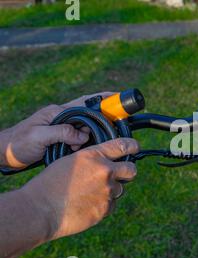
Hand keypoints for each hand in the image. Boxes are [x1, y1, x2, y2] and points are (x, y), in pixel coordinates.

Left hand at [0, 92, 115, 168]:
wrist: (4, 154)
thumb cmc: (18, 143)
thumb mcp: (38, 137)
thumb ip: (61, 132)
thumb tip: (83, 135)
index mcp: (58, 111)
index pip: (85, 102)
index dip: (103, 99)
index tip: (119, 98)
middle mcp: (63, 117)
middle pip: (90, 115)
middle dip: (104, 120)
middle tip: (116, 129)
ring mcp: (63, 128)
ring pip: (87, 129)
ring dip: (93, 137)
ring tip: (91, 146)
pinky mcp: (62, 138)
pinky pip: (81, 139)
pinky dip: (86, 145)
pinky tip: (83, 152)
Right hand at [20, 138, 138, 239]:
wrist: (40, 209)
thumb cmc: (49, 184)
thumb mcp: (69, 161)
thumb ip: (92, 160)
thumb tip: (107, 163)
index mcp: (94, 156)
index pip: (122, 145)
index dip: (132, 145)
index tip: (135, 147)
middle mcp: (105, 171)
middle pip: (131, 169)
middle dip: (128, 171)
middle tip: (120, 174)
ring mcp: (107, 191)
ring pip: (119, 189)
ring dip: (110, 191)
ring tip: (89, 194)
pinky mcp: (106, 209)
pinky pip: (111, 205)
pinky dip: (103, 205)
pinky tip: (86, 205)